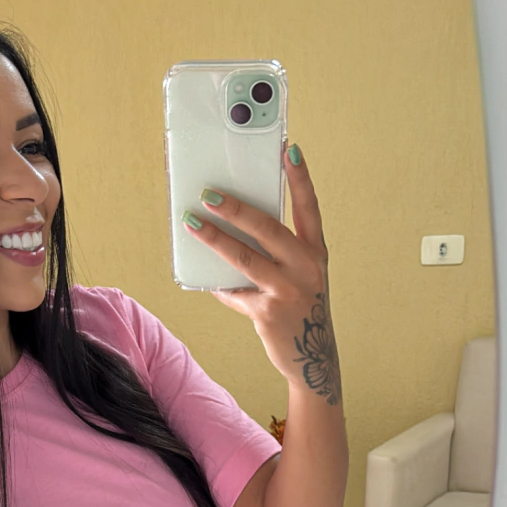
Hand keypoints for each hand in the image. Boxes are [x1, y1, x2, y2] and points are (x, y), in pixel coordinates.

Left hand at [182, 142, 341, 403]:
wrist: (312, 358)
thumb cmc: (300, 308)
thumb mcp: (300, 276)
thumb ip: (278, 253)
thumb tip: (234, 228)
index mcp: (315, 252)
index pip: (308, 207)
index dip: (300, 178)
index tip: (289, 148)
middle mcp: (305, 267)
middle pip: (268, 228)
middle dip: (236, 208)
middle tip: (209, 193)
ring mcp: (287, 291)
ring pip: (244, 258)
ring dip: (214, 239)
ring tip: (192, 223)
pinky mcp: (268, 313)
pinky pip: (235, 293)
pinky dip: (219, 287)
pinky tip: (206, 280)